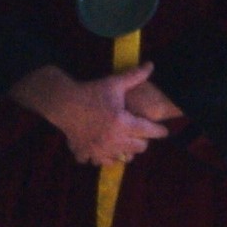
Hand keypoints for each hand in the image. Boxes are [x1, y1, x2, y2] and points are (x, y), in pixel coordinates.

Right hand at [16, 65, 177, 169]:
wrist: (63, 102)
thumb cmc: (91, 92)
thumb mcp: (113, 83)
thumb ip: (134, 76)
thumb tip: (151, 65)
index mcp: (123, 123)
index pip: (149, 131)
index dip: (159, 131)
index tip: (163, 131)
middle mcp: (113, 140)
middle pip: (139, 148)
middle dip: (142, 141)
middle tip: (140, 134)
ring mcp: (98, 149)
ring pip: (120, 159)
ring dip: (123, 151)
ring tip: (122, 142)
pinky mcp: (86, 153)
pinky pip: (97, 162)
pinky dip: (100, 157)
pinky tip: (100, 148)